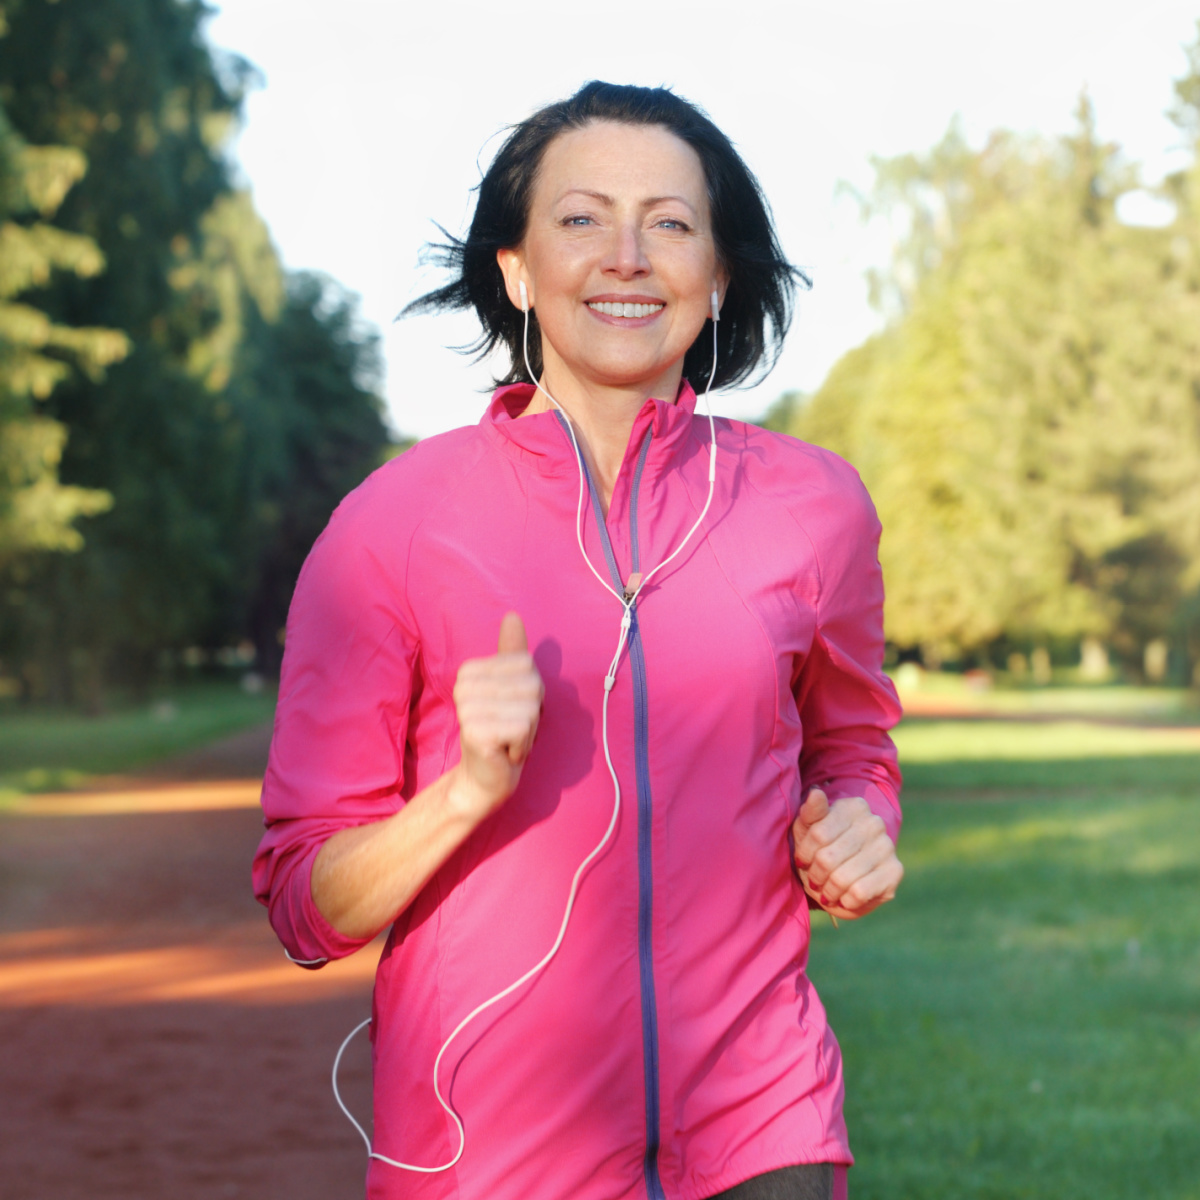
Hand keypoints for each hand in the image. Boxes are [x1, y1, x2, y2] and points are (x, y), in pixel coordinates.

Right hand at [450, 612, 543, 823]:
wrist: (484, 776)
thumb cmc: (502, 730)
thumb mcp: (512, 688)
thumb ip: (511, 653)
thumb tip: (512, 616)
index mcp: (471, 670)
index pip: (527, 665)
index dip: (531, 692)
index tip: (512, 710)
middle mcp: (464, 685)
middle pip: (531, 686)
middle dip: (531, 713)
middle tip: (510, 729)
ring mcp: (467, 708)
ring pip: (530, 709)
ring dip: (527, 732)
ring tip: (507, 740)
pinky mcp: (476, 732)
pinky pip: (523, 728)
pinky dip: (522, 745)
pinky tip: (505, 752)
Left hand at [791, 788, 902, 920]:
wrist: (844, 873)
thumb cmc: (821, 848)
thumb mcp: (807, 829)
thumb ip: (810, 812)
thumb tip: (816, 792)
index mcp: (853, 807)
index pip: (818, 835)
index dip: (804, 854)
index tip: (803, 860)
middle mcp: (874, 823)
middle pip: (828, 858)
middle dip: (815, 875)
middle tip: (815, 880)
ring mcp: (887, 847)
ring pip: (842, 878)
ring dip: (828, 891)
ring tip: (827, 890)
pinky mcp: (894, 872)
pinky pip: (859, 893)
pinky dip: (845, 901)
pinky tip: (845, 897)